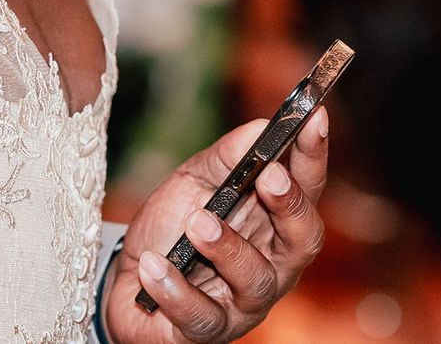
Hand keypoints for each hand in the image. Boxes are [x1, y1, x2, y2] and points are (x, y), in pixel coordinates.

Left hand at [103, 108, 329, 343]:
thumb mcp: (193, 182)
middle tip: (268, 176)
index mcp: (273, 224)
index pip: (306, 190)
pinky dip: (175, 288)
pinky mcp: (208, 329)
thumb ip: (227, 158)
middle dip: (290, 206)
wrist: (125, 279)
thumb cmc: (171, 228)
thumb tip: (262, 126)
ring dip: (227, 247)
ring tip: (194, 223)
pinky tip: (153, 267)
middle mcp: (271, 265)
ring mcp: (243, 302)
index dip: (313, 156)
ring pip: (256, 279)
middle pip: (303, 241)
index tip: (315, 118)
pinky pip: (200, 315)